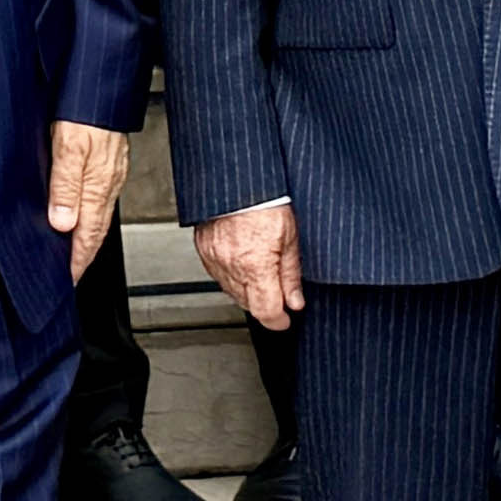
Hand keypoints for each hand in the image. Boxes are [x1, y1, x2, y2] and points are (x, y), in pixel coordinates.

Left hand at [48, 122, 128, 275]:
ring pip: (99, 214)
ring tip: (74, 251)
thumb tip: (61, 223)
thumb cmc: (87, 109)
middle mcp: (108, 183)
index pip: (88, 235)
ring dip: (87, 236)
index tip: (68, 280)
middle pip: (96, 230)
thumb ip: (65, 185)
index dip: (77, 260)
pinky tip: (81, 210)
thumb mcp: (69, 145)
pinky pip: (100, 197)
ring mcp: (111, 172)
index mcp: (98, 185)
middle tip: (71, 274)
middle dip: (83, 255)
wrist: (104, 82)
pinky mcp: (110, 161)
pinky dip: (90, 213)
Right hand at [196, 202, 303, 330]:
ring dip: (248, 291)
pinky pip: (218, 275)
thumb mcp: (290, 238)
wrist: (239, 179)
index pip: (266, 312)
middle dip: (266, 303)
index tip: (285, 320)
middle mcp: (232, 267)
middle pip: (249, 305)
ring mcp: (215, 259)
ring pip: (232, 292)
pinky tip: (243, 263)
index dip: (278, 321)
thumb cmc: (265, 200)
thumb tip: (295, 301)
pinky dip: (232, 276)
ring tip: (261, 271)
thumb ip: (291, 274)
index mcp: (256, 266)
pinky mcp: (205, 250)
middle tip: (278, 292)